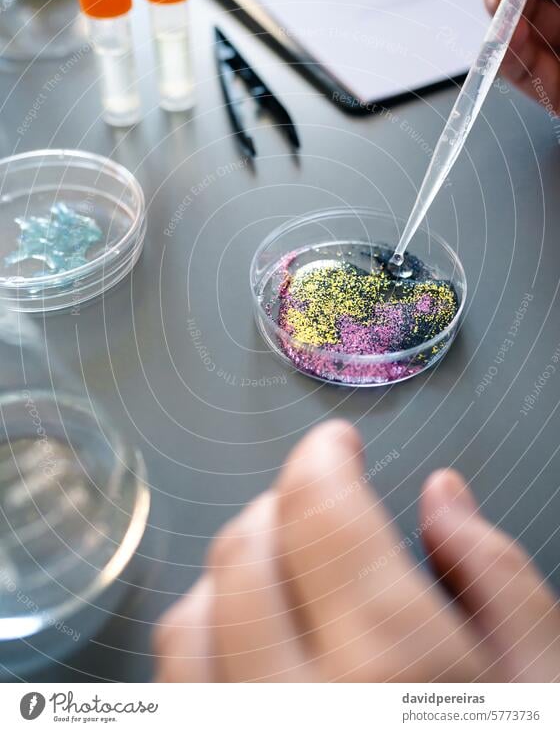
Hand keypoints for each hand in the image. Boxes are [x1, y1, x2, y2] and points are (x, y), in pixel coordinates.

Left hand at [153, 420, 559, 681]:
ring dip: (233, 567)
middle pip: (245, 551)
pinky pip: (175, 687)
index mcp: (393, 666)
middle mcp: (297, 707)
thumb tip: (442, 496)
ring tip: (285, 562)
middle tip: (321, 502)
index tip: (336, 445)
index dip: (322, 457)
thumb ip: (495, 576)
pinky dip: (200, 638)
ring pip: (189, 618)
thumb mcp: (545, 674)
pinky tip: (246, 637)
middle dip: (283, 502)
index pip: (320, 511)